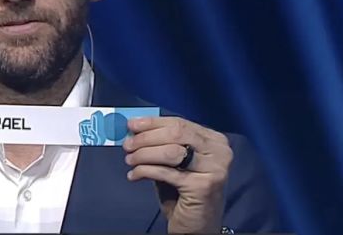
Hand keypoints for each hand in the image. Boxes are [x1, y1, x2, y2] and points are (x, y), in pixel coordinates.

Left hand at [123, 117, 232, 233]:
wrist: (197, 226)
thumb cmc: (183, 191)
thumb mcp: (173, 163)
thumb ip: (161, 144)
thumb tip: (134, 128)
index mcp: (214, 140)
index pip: (179, 123)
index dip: (152, 123)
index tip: (131, 124)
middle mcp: (220, 152)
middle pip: (175, 134)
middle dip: (146, 138)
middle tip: (127, 145)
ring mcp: (215, 169)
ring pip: (170, 152)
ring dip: (144, 154)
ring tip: (129, 160)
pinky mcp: (204, 186)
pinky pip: (166, 172)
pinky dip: (145, 171)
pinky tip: (134, 175)